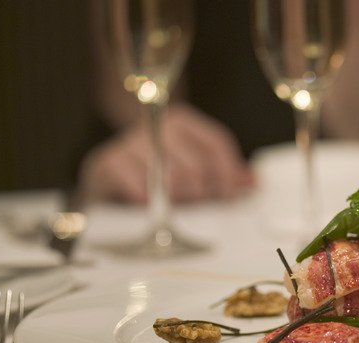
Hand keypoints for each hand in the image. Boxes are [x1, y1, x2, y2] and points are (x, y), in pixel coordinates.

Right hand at [77, 102, 252, 204]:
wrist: (104, 183)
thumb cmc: (153, 176)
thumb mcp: (190, 170)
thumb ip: (221, 174)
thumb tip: (254, 182)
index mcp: (181, 122)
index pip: (215, 143)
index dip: (228, 172)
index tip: (231, 195)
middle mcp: (156, 125)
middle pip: (196, 166)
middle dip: (201, 193)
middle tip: (196, 203)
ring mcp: (130, 143)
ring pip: (172, 179)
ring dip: (177, 200)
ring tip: (173, 205)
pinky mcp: (108, 163)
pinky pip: (142, 190)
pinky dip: (150, 204)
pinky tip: (149, 205)